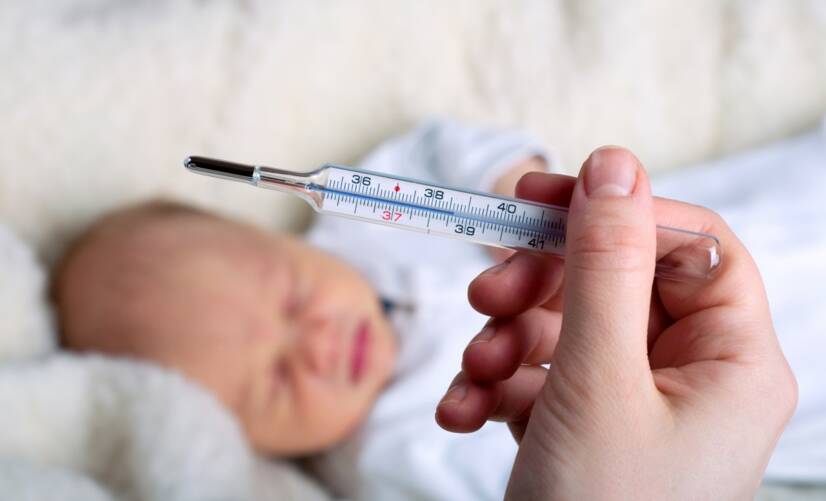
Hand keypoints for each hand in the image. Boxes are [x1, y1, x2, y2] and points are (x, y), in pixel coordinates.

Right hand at [436, 147, 796, 499]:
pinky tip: (464, 411)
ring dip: (505, 340)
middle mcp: (689, 378)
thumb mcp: (597, 380)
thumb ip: (605, 266)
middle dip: (540, 286)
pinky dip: (495, 385)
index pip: (688, 246)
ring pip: (565, 329)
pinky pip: (540, 377)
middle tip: (486, 288)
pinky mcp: (583, 428)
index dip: (617, 209)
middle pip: (614, 284)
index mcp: (730, 362)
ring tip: (473, 370)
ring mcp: (632, 405)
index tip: (540, 196)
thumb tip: (614, 165)